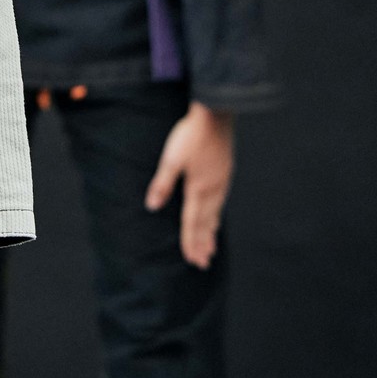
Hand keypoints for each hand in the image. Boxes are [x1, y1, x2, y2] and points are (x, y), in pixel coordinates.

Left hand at [145, 101, 235, 269]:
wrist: (215, 114)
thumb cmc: (191, 136)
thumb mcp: (171, 160)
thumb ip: (162, 184)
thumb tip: (152, 206)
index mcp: (198, 189)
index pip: (192, 222)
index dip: (190, 242)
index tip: (192, 259)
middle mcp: (213, 189)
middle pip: (206, 223)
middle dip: (203, 244)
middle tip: (203, 263)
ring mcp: (221, 181)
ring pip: (215, 213)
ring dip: (211, 232)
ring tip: (211, 248)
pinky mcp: (225, 171)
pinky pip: (221, 201)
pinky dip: (217, 215)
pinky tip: (217, 217)